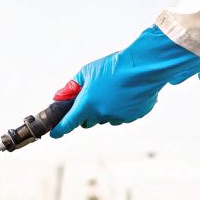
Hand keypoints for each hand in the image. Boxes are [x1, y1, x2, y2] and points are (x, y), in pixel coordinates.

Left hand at [50, 26, 199, 138]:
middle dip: (88, 113)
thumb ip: (72, 87)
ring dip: (106, 110)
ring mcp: (119, 117)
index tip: (54, 134)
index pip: (69, 122)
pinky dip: (122, 108)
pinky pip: (123, 116)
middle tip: (93, 98)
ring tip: (114, 90)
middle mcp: (102, 114)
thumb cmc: (114, 66)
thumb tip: (58, 96)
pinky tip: (127, 93)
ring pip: (107, 118)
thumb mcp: (88, 71)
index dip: (60, 129)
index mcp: (87, 104)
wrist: (144, 65)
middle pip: (89, 121)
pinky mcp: (133, 116)